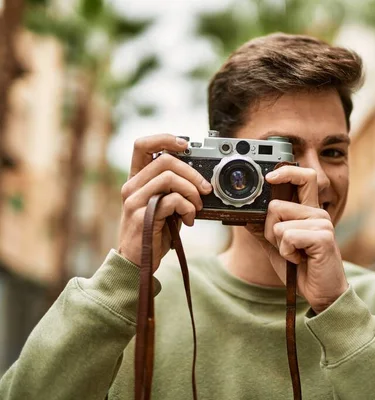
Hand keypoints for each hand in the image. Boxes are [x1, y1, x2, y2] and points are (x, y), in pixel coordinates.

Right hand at [118, 134, 212, 269]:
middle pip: (164, 160)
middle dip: (192, 172)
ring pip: (169, 178)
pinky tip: (189, 220)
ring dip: (192, 191)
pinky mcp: (142, 217)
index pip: (142, 145)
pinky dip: (188, 208)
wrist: (137, 262)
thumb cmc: (154, 232)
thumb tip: (202, 178)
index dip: (164, 138)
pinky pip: (172, 201)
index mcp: (136, 180)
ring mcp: (134, 201)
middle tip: (206, 188)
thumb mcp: (164, 205)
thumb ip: (174, 189)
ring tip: (197, 207)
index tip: (186, 144)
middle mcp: (131, 187)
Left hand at [262, 166, 347, 313]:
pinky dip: (287, 253)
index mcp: (309, 211)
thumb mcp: (279, 248)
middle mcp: (317, 213)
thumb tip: (246, 216)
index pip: (304, 177)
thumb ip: (265, 231)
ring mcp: (322, 224)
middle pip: (277, 205)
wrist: (324, 294)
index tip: (269, 177)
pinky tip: (301, 260)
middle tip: (284, 245)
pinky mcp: (323, 237)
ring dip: (279, 244)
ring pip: (279, 224)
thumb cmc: (304, 271)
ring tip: (296, 255)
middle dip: (270, 229)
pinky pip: (288, 236)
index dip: (285, 172)